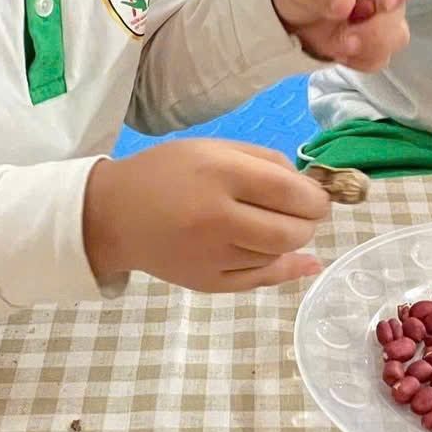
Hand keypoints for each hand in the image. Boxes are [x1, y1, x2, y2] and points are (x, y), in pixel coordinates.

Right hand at [83, 140, 329, 290]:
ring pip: (278, 255)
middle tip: (305, 213)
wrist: (114, 215)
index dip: (315, 197)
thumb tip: (310, 189)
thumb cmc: (168, 172)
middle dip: (309, 222)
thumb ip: (266, 162)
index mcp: (219, 174)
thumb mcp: (214, 148)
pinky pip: (261, 280)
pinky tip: (303, 261)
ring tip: (281, 225)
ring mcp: (212, 256)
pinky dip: (285, 267)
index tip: (318, 196)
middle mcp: (217, 217)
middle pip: (291, 230)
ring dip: (292, 241)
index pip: (289, 192)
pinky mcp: (209, 283)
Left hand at [268, 0, 418, 67]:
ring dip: (371, 48)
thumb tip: (346, 6)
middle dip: (379, 32)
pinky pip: (377, 59)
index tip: (385, 2)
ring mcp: (373, 21)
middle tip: (348, 39)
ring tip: (339, 47)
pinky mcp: (364, 45)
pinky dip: (359, 61)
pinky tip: (338, 53)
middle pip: (399, 14)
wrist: (276, 11)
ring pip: (395, 40)